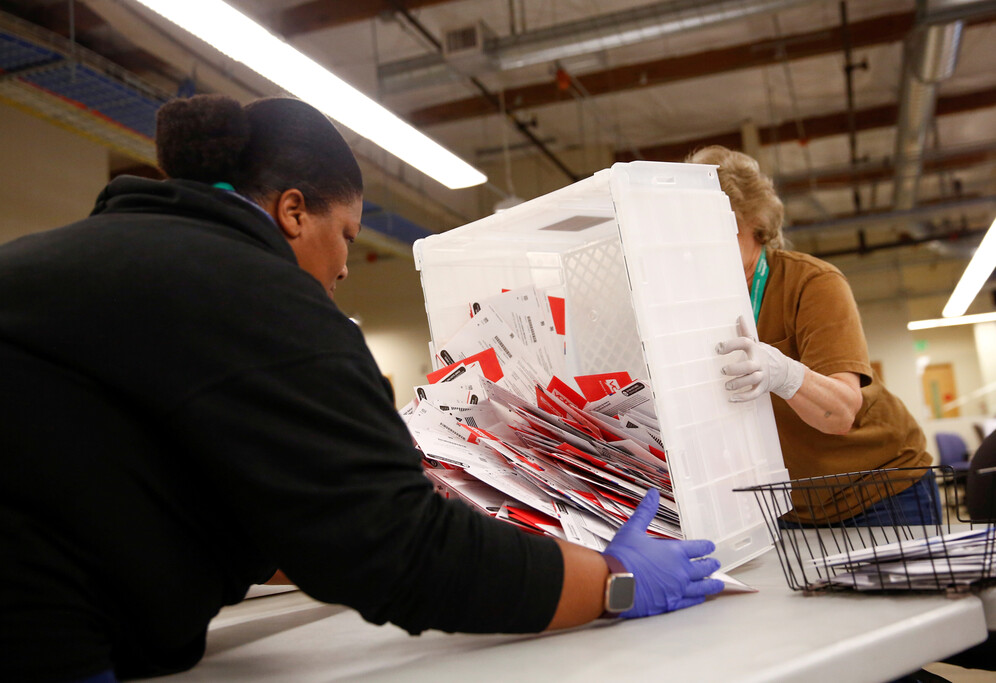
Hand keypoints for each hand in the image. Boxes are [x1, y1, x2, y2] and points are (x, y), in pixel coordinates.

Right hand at [603, 490, 723, 617]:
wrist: (613, 583)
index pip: (698, 548)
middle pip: (704, 568)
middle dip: (711, 565)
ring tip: (717, 584)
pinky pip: (690, 602)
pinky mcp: (670, 604)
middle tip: (715, 564)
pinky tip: (700, 598)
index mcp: (674, 552)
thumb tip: (653, 495)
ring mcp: (677, 589)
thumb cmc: (622, 558)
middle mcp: (680, 571)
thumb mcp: (633, 529)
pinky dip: (698, 599)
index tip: (710, 547)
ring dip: (711, 584)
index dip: (706, 546)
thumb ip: (646, 511)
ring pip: (702, 587)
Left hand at [715, 315, 805, 400]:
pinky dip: (743, 398)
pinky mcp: (762, 388)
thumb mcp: (757, 343)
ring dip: (738, 384)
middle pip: (749, 366)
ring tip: (726, 385)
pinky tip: (731, 398)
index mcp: (755, 349)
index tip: (718, 348)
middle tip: (722, 370)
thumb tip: (739, 317)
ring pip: (751, 380)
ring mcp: (762, 376)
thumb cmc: (764, 355)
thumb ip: (745, 333)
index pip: (744, 343)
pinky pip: (753, 394)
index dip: (731, 345)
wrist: (785, 371)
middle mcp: (759, 362)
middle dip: (735, 369)